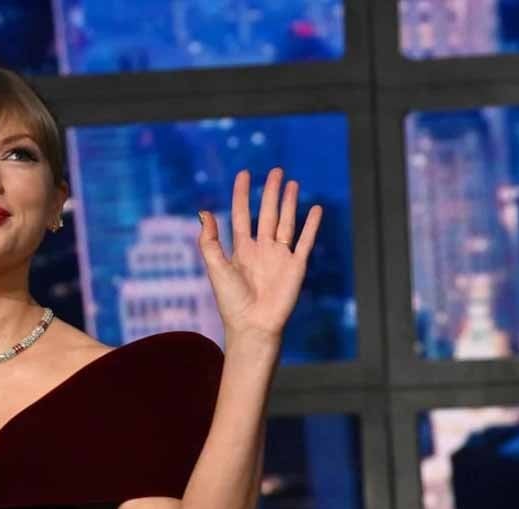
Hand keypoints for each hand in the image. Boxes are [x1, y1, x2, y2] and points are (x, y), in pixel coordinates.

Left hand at [198, 167, 321, 342]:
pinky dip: (311, 225)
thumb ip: (209, 241)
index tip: (245, 174)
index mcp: (241, 249)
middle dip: (271, 192)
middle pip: (266, 213)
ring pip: (286, 222)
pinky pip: (305, 241)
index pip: (241, 214)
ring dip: (289, 203)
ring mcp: (279, 257)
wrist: (253, 326)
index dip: (242, 194)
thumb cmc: (232, 302)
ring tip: (292, 183)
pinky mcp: (296, 266)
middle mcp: (261, 250)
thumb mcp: (216, 268)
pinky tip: (315, 209)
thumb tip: (203, 212)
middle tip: (276, 171)